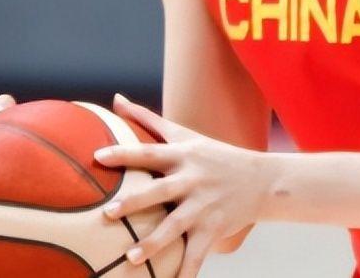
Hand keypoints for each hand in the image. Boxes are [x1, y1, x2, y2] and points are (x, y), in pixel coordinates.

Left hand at [95, 93, 271, 277]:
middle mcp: (192, 179)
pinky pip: (197, 254)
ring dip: (153, 243)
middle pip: (160, 191)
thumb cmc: (214, 155)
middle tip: (109, 212)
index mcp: (183, 156)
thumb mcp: (185, 135)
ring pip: (176, 226)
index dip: (123, 154)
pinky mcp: (214, 228)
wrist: (261, 179)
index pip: (149, 152)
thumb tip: (116, 99)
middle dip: (135, 201)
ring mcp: (204, 205)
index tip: (97, 156)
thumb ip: (148, 119)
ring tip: (130, 257)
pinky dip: (186, 272)